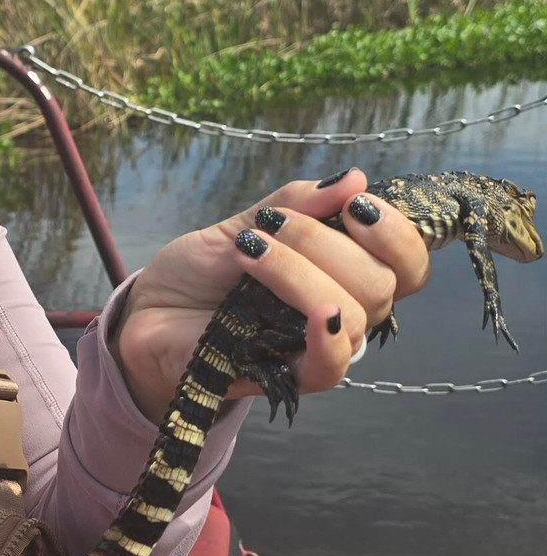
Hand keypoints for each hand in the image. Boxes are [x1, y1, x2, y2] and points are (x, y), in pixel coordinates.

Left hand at [111, 168, 430, 422]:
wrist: (148, 311)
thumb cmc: (199, 272)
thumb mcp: (243, 225)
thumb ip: (295, 205)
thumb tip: (355, 178)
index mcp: (341, 274)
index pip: (406, 264)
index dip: (396, 234)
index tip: (355, 204)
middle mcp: (339, 312)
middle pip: (381, 285)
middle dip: (327, 244)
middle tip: (268, 229)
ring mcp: (312, 346)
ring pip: (354, 318)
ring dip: (303, 274)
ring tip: (249, 253)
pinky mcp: (283, 377)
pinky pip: (330, 368)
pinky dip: (328, 338)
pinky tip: (314, 315)